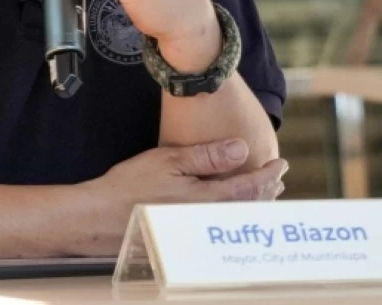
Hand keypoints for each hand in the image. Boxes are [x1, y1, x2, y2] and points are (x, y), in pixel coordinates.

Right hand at [80, 139, 288, 253]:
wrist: (101, 216)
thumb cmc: (131, 185)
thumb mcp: (169, 160)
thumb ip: (207, 156)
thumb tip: (241, 149)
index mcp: (206, 199)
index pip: (249, 189)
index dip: (268, 176)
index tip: (281, 164)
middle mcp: (206, 218)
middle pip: (247, 207)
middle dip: (266, 191)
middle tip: (278, 177)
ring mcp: (196, 228)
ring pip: (235, 216)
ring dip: (253, 203)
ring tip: (264, 191)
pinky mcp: (184, 232)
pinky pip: (220, 221)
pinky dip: (234, 211)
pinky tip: (231, 204)